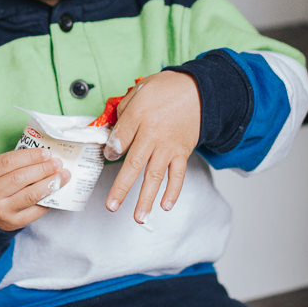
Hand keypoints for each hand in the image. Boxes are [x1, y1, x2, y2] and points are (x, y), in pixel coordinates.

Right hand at [0, 148, 69, 232]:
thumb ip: (13, 163)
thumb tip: (45, 156)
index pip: (8, 162)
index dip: (29, 156)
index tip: (46, 153)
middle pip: (20, 178)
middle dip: (43, 169)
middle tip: (58, 163)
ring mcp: (1, 211)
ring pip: (31, 195)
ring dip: (50, 183)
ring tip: (62, 175)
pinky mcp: (13, 223)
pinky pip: (36, 210)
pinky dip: (49, 199)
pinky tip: (56, 190)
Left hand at [102, 71, 200, 222]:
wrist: (200, 90)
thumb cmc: (168, 89)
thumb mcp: (140, 91)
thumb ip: (124, 111)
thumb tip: (113, 135)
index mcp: (140, 116)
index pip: (119, 138)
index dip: (110, 150)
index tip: (107, 157)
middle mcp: (154, 134)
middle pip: (134, 164)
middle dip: (122, 188)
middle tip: (112, 206)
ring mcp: (169, 146)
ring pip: (155, 175)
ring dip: (146, 198)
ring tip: (139, 217)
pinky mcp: (182, 152)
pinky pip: (178, 174)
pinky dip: (173, 191)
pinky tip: (166, 206)